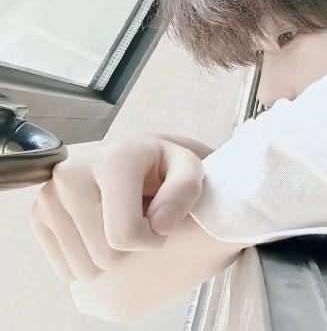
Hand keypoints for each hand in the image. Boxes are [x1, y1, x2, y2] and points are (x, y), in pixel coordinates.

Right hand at [30, 137, 203, 282]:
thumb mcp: (188, 169)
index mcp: (113, 160)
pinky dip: (90, 258)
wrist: (134, 158)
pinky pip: (67, 268)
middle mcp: (72, 174)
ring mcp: (50, 194)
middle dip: (131, 249)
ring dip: (111, 255)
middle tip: (141, 220)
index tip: (161, 225)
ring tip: (121, 221)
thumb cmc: (164, 168)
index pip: (125, 234)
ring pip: (84, 268)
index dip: (152, 241)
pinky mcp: (38, 213)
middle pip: (104, 256)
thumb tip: (159, 225)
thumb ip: (185, 191)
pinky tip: (102, 229)